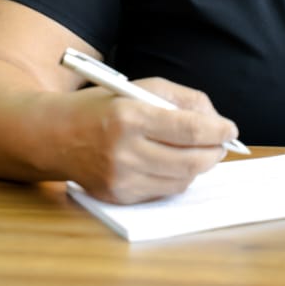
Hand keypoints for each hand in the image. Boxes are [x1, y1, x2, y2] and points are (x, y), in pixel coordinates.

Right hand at [63, 78, 240, 204]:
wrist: (54, 136)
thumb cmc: (101, 107)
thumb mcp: (140, 88)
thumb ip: (182, 100)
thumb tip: (217, 121)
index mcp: (130, 118)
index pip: (189, 130)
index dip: (217, 131)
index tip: (230, 129)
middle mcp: (124, 152)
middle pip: (190, 161)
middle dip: (214, 152)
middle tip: (221, 144)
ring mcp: (120, 179)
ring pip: (181, 180)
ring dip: (198, 167)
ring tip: (200, 152)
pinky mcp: (118, 197)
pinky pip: (163, 191)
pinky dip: (177, 178)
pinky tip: (173, 163)